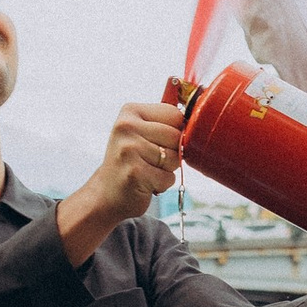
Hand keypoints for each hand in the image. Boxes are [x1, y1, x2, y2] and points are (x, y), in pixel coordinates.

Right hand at [57, 98, 186, 269]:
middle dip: (171, 153)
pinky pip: (168, 178)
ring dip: (166, 170)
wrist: (106, 194)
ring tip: (146, 171)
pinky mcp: (134, 173)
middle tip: (149, 160)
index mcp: (130, 112)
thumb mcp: (142, 134)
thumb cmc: (132, 162)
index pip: (175, 114)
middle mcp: (126, 126)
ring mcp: (129, 149)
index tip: (157, 142)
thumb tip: (200, 119)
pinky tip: (143, 183)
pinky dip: (161, 184)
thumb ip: (165, 124)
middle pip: (177, 136)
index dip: (175, 132)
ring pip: (175, 158)